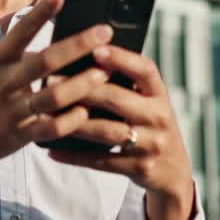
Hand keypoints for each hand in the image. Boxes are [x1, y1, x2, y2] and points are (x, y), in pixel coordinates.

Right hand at [0, 0, 113, 177]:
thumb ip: (17, 53)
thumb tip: (46, 31)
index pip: (20, 32)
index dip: (40, 13)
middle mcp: (4, 82)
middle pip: (45, 60)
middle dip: (77, 45)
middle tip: (105, 32)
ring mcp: (11, 110)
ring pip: (52, 96)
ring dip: (81, 84)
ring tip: (104, 72)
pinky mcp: (18, 136)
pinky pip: (49, 128)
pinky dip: (69, 121)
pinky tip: (85, 112)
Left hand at [46, 45, 197, 219]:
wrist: (173, 171)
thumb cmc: (150, 126)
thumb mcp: (149, 103)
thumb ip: (127, 85)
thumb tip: (86, 58)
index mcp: (160, 94)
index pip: (145, 71)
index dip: (122, 58)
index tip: (96, 48)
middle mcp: (159, 117)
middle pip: (117, 100)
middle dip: (81, 89)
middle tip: (50, 81)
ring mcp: (151, 145)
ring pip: (106, 132)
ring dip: (73, 123)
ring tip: (46, 114)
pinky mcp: (140, 168)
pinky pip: (101, 162)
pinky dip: (74, 156)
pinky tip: (52, 150)